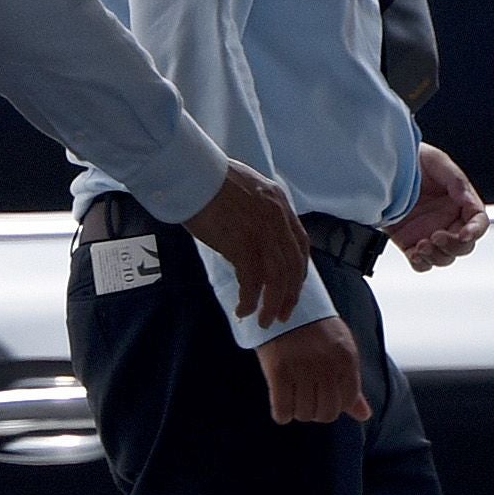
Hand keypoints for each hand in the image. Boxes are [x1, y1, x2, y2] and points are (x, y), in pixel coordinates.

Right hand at [177, 162, 313, 329]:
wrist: (193, 173)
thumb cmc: (208, 178)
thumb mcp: (245, 188)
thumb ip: (255, 209)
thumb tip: (249, 231)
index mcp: (280, 204)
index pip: (300, 245)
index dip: (298, 271)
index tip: (292, 287)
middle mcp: (277, 219)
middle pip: (293, 266)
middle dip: (289, 295)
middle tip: (281, 313)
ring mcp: (262, 232)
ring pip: (277, 278)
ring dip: (272, 304)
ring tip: (263, 321)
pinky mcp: (242, 244)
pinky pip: (253, 281)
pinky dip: (250, 300)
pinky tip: (243, 310)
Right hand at [254, 314, 369, 425]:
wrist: (282, 308)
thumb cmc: (315, 332)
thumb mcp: (340, 352)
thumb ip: (351, 386)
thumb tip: (364, 416)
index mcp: (346, 359)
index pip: (347, 402)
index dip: (335, 405)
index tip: (322, 397)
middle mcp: (327, 365)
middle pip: (326, 413)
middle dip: (315, 411)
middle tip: (306, 400)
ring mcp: (302, 368)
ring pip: (304, 414)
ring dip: (297, 411)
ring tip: (293, 398)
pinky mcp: (278, 371)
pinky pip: (283, 410)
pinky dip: (281, 414)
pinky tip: (281, 405)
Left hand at [389, 144, 489, 270]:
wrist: (382, 166)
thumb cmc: (412, 160)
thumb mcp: (437, 162)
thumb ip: (456, 181)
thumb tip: (466, 199)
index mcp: (461, 202)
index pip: (478, 222)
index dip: (475, 231)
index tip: (464, 234)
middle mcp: (448, 220)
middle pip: (463, 246)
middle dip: (453, 246)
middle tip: (437, 237)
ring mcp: (429, 233)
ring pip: (444, 257)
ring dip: (436, 256)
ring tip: (422, 244)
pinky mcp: (410, 242)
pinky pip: (421, 263)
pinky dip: (421, 263)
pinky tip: (415, 252)